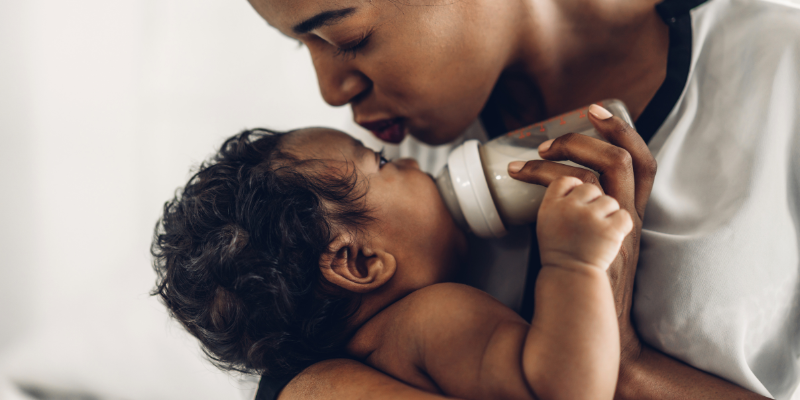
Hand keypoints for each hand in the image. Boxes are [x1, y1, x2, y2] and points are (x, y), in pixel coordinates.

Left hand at [507, 104, 656, 359]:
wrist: (596, 329)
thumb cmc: (587, 287)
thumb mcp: (596, 245)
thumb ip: (583, 219)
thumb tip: (548, 191)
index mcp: (631, 215)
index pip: (643, 163)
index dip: (622, 131)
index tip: (595, 110)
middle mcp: (630, 218)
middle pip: (627, 159)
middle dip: (594, 133)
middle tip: (556, 134)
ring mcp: (615, 229)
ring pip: (604, 171)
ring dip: (569, 151)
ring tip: (537, 151)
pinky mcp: (597, 240)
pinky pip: (574, 195)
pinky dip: (546, 178)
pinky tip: (520, 176)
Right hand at [537, 177, 632, 271]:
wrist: (571, 281)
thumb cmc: (562, 255)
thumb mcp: (547, 224)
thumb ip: (560, 201)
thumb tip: (576, 180)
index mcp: (550, 207)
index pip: (565, 179)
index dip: (574, 184)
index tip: (576, 195)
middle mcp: (569, 209)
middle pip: (588, 184)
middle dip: (593, 197)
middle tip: (591, 212)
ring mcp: (591, 219)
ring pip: (609, 200)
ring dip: (608, 214)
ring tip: (599, 231)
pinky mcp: (610, 232)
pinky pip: (623, 216)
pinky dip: (620, 226)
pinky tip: (611, 237)